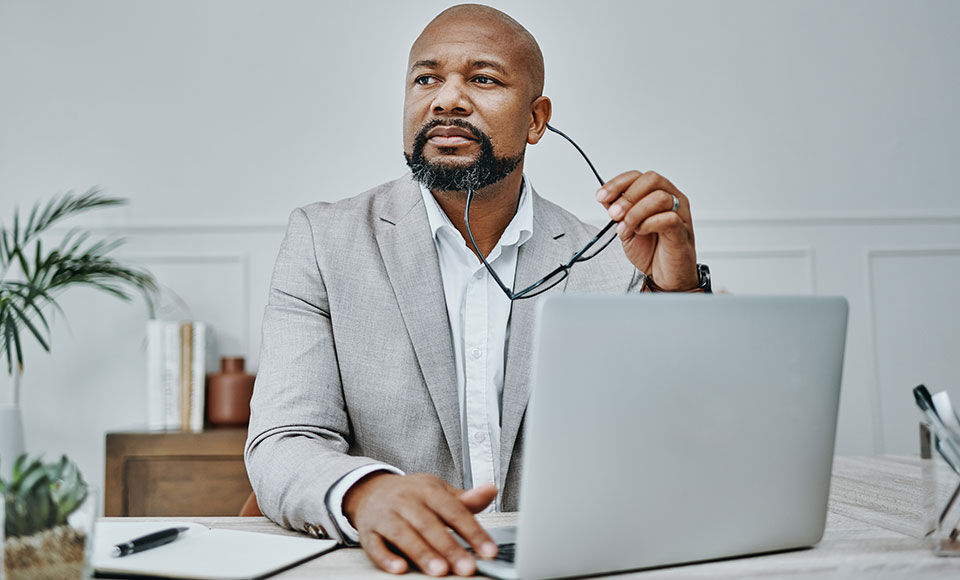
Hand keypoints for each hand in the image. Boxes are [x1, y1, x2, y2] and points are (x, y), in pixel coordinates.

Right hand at [344, 472, 498, 575]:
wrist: (371, 490)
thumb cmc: (411, 495)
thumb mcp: (439, 491)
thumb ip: (465, 499)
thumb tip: (491, 490)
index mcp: (428, 490)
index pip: (454, 511)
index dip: (473, 532)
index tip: (488, 551)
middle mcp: (406, 501)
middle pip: (430, 525)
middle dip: (449, 547)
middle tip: (466, 567)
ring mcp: (386, 515)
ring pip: (404, 535)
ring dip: (422, 553)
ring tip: (439, 570)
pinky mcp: (369, 532)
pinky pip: (376, 546)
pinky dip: (386, 557)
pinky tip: (400, 568)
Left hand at [597, 170, 698, 290]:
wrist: (666, 277)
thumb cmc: (652, 251)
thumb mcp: (627, 227)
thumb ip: (619, 211)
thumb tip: (605, 197)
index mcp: (658, 194)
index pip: (638, 176)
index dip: (617, 183)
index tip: (601, 196)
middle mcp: (672, 199)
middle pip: (651, 180)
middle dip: (627, 197)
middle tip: (615, 215)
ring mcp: (680, 214)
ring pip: (659, 197)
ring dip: (636, 213)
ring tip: (627, 229)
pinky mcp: (683, 231)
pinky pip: (668, 218)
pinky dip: (648, 224)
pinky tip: (641, 232)